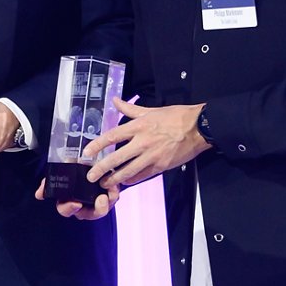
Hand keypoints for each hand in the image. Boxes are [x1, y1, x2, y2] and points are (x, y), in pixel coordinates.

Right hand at [36, 177, 119, 220]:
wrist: (86, 166)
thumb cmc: (71, 174)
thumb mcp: (59, 177)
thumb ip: (49, 184)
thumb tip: (39, 195)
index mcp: (68, 203)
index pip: (66, 210)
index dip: (70, 208)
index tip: (76, 202)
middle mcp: (83, 207)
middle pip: (91, 214)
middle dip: (98, 209)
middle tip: (101, 198)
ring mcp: (96, 204)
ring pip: (104, 208)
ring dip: (109, 200)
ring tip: (111, 189)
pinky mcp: (108, 197)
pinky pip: (113, 199)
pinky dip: (114, 192)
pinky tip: (115, 183)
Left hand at [82, 98, 208, 187]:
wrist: (199, 128)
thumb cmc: (175, 117)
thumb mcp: (150, 110)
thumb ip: (130, 108)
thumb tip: (115, 100)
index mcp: (138, 126)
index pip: (112, 137)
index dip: (97, 145)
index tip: (86, 152)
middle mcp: (142, 142)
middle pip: (117, 158)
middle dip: (101, 169)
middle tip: (90, 177)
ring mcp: (152, 156)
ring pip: (129, 171)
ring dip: (115, 179)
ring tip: (105, 184)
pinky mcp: (162, 166)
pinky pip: (143, 175)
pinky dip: (133, 180)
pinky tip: (125, 182)